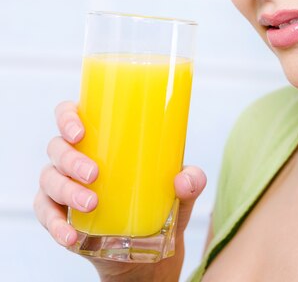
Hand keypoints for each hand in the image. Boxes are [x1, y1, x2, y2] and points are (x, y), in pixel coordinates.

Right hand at [34, 101, 206, 281]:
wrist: (147, 245)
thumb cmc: (160, 199)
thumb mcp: (181, 189)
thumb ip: (192, 181)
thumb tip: (184, 180)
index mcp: (100, 135)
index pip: (69, 113)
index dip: (67, 117)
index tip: (80, 132)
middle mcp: (75, 155)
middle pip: (57, 147)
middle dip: (72, 159)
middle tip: (95, 174)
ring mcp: (62, 184)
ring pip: (49, 179)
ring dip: (66, 190)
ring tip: (92, 204)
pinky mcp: (57, 213)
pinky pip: (45, 214)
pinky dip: (56, 225)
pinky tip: (71, 235)